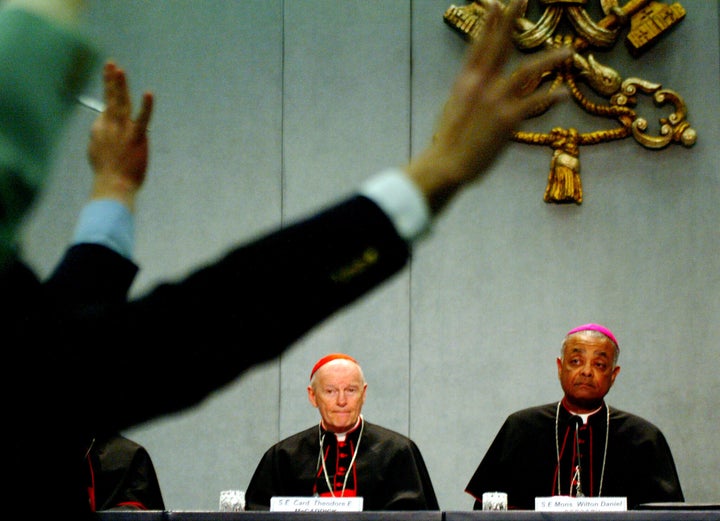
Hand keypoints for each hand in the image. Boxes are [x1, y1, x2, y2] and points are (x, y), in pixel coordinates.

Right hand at [87, 61, 153, 210]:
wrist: (112, 185)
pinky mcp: (136, 137)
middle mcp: (109, 125)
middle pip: (110, 99)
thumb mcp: (97, 153)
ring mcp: (122, 130)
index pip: (108, 110)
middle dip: (110, 80)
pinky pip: (143, 119)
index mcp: (99, 129)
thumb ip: (101, 139)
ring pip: (121, 103)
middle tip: (111, 64)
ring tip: (118, 69)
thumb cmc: (107, 175)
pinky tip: (149, 93)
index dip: (111, 107)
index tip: (113, 109)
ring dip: (120, 85)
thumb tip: (103, 133)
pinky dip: (146, 106)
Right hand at [405, 0, 571, 212]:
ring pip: (527, 70)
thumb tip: (477, 86)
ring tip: (568, 52)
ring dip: (549, 59)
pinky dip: (550, 96)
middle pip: (500, 45)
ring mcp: (495, 100)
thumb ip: (469, 93)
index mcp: (465, 81)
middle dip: (512, 20)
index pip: (479, 44)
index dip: (490, 23)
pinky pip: (534, 102)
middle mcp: (480, 84)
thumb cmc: (448, 142)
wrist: (446, 164)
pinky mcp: (508, 119)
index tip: (497, 3)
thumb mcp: (454, 109)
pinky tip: (563, 92)